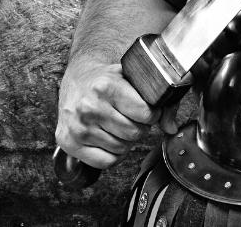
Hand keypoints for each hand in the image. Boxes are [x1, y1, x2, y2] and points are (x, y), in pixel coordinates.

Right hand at [54, 57, 176, 169]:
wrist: (76, 79)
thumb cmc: (107, 79)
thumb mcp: (131, 78)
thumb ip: (158, 99)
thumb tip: (171, 129)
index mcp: (105, 86)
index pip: (145, 114)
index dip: (151, 114)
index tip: (146, 109)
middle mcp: (89, 107)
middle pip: (134, 133)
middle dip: (138, 127)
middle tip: (130, 116)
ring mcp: (78, 127)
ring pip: (121, 149)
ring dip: (124, 140)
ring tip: (116, 124)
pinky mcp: (69, 143)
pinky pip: (106, 162)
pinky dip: (112, 154)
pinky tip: (107, 137)